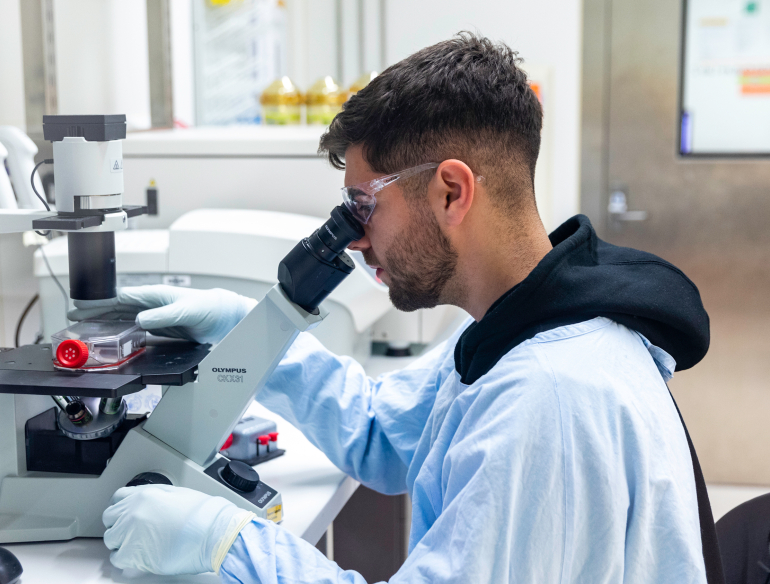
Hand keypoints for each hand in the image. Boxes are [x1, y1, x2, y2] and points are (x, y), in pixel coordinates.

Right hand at [67, 285, 256, 343]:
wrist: (225, 318)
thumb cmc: (209, 307)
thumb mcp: (186, 310)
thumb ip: (163, 315)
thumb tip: (139, 319)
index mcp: (155, 295)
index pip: (121, 298)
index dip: (100, 303)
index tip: (81, 307)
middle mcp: (152, 304)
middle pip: (117, 308)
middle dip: (95, 312)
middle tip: (73, 318)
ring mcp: (156, 316)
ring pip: (124, 318)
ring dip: (106, 322)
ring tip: (87, 327)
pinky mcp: (161, 328)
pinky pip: (136, 330)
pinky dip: (122, 333)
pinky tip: (113, 338)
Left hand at [103, 485, 255, 574]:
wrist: (213, 532)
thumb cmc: (203, 514)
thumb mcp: (176, 493)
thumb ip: (155, 497)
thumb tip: (146, 505)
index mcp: (143, 495)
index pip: (117, 499)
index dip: (121, 507)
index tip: (125, 513)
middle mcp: (132, 512)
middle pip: (110, 519)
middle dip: (118, 524)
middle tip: (130, 530)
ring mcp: (131, 534)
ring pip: (111, 539)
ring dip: (121, 541)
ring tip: (136, 544)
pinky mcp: (134, 555)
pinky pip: (116, 558)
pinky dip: (124, 559)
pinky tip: (136, 556)